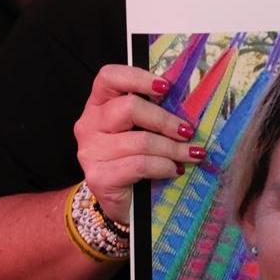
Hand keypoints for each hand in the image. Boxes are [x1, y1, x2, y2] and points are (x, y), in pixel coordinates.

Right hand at [72, 65, 201, 224]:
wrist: (125, 202)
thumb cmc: (138, 157)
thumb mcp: (144, 128)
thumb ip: (155, 110)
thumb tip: (190, 98)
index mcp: (99, 105)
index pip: (108, 77)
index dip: (138, 77)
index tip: (166, 87)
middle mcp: (89, 124)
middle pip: (129, 108)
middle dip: (165, 120)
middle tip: (188, 131)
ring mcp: (90, 152)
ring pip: (140, 141)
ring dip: (173, 148)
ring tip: (191, 154)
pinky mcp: (98, 177)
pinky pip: (139, 165)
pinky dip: (164, 166)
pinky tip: (175, 170)